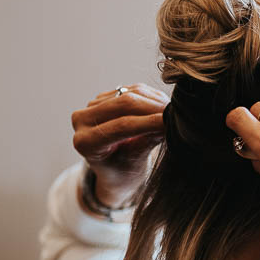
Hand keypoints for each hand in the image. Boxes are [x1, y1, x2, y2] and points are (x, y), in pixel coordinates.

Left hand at [72, 84, 167, 205]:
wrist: (114, 168)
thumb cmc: (124, 170)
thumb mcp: (136, 160)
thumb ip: (149, 139)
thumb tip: (169, 121)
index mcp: (84, 142)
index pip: (121, 126)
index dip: (150, 122)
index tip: (172, 123)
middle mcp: (81, 120)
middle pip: (124, 103)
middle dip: (154, 107)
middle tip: (178, 114)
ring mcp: (92, 105)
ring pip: (132, 93)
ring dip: (156, 102)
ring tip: (172, 115)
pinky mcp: (106, 96)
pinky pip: (135, 89)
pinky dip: (153, 97)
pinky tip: (162, 108)